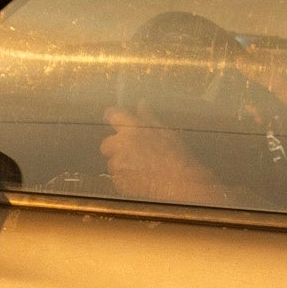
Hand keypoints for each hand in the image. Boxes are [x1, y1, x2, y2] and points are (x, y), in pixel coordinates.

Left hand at [99, 106, 243, 207]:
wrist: (179, 184)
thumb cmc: (176, 156)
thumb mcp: (166, 132)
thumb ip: (149, 117)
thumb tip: (141, 104)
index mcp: (132, 129)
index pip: (113, 115)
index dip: (114, 118)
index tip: (116, 122)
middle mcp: (121, 144)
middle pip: (107, 143)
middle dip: (116, 147)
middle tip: (133, 153)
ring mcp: (119, 164)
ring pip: (112, 162)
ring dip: (122, 164)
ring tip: (142, 169)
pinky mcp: (119, 182)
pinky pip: (117, 178)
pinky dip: (125, 179)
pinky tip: (141, 179)